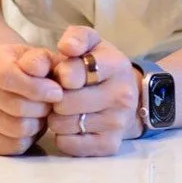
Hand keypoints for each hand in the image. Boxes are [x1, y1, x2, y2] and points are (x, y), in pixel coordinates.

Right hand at [0, 43, 63, 155]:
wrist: (9, 81)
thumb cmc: (31, 68)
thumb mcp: (40, 55)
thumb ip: (42, 60)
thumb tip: (38, 71)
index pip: (7, 76)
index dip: (35, 88)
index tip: (57, 93)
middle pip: (15, 106)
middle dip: (42, 108)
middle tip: (51, 104)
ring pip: (15, 129)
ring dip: (37, 124)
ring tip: (40, 114)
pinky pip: (11, 147)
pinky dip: (28, 140)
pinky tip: (30, 126)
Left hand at [46, 26, 143, 155]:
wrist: (126, 95)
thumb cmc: (100, 65)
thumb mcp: (92, 43)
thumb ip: (77, 37)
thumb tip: (66, 47)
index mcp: (116, 65)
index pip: (75, 73)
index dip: (59, 74)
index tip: (61, 74)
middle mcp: (122, 95)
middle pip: (65, 103)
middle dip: (55, 97)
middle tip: (58, 93)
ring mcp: (117, 123)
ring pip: (64, 125)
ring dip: (56, 117)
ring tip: (63, 108)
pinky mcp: (109, 145)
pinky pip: (69, 145)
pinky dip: (62, 136)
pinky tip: (70, 125)